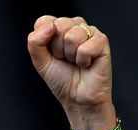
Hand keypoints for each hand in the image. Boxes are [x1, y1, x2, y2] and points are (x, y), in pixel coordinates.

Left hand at [27, 15, 115, 129]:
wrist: (78, 99)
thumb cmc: (61, 81)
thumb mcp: (40, 62)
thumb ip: (35, 43)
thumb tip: (50, 26)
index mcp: (58, 29)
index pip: (44, 21)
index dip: (44, 40)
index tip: (51, 55)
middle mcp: (74, 27)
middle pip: (58, 26)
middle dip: (57, 50)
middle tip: (65, 60)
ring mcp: (88, 32)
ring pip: (72, 35)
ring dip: (71, 56)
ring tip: (75, 62)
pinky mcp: (101, 40)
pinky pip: (86, 46)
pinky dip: (83, 60)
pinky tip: (87, 64)